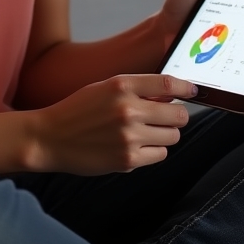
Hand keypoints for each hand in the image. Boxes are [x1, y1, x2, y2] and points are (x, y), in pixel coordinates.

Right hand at [26, 74, 194, 174]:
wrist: (50, 138)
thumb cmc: (78, 110)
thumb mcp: (105, 88)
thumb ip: (137, 89)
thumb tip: (171, 95)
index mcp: (122, 85)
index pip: (169, 84)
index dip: (187, 87)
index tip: (193, 90)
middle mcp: (128, 109)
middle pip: (179, 114)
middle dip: (176, 115)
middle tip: (165, 117)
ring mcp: (129, 136)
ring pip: (173, 136)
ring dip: (164, 134)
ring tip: (145, 132)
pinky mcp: (128, 160)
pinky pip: (160, 154)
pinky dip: (153, 151)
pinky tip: (135, 146)